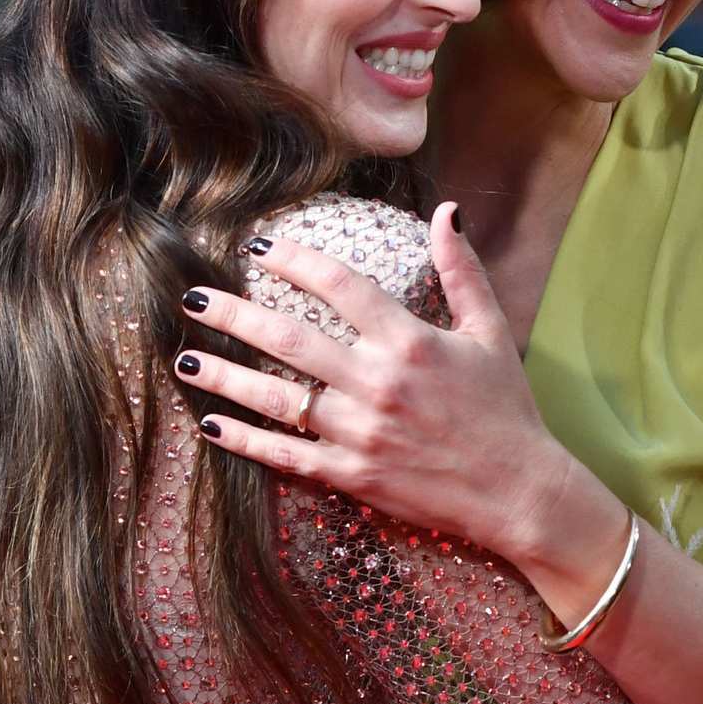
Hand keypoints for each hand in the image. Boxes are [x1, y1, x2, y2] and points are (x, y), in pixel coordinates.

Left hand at [174, 201, 574, 565]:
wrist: (519, 491)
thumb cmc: (506, 407)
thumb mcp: (489, 331)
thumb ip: (462, 270)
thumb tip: (446, 212)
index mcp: (410, 341)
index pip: (339, 286)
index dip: (294, 260)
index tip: (259, 246)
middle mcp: (377, 384)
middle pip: (290, 339)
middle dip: (235, 314)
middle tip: (193, 295)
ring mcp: (360, 433)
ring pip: (277, 399)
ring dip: (225, 376)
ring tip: (183, 357)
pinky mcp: (352, 475)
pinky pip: (287, 456)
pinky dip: (247, 441)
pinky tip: (213, 424)